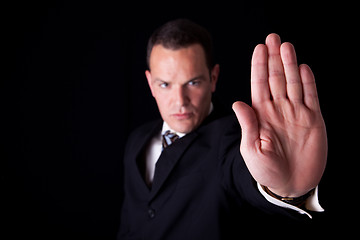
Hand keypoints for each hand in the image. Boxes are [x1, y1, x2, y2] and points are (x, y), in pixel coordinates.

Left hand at [232, 33, 326, 196]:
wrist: (290, 184)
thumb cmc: (266, 171)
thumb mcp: (252, 149)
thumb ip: (248, 125)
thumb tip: (238, 102)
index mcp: (261, 114)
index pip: (259, 84)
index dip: (259, 66)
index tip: (259, 48)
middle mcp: (278, 109)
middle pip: (276, 78)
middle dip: (273, 58)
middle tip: (273, 38)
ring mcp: (296, 113)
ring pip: (293, 83)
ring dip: (290, 64)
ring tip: (286, 46)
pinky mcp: (313, 120)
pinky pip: (311, 97)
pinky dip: (308, 82)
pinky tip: (303, 68)